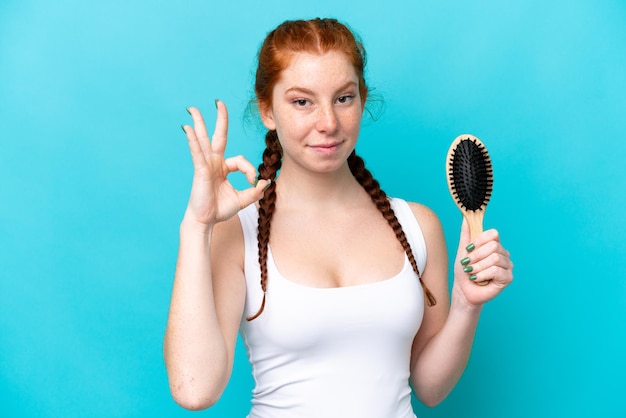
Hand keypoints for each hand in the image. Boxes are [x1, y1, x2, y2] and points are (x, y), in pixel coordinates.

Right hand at [181, 103, 269, 227]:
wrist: (206, 221)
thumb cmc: (220, 210)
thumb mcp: (243, 199)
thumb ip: (255, 191)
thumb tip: (266, 181)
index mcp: (223, 168)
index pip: (241, 160)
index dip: (250, 170)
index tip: (254, 183)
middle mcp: (213, 163)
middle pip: (217, 136)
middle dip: (220, 119)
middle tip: (219, 102)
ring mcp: (205, 165)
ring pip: (203, 140)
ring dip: (199, 123)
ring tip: (193, 109)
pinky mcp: (199, 170)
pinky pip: (197, 152)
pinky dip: (192, 140)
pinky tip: (187, 128)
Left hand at [452, 219, 513, 307]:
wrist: (463, 290)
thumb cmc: (464, 271)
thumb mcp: (463, 250)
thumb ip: (466, 234)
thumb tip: (465, 217)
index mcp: (494, 245)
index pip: (494, 234)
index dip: (480, 240)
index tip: (469, 249)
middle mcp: (503, 254)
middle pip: (494, 246)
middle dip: (476, 256)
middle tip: (468, 264)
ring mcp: (507, 266)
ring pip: (495, 258)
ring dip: (478, 266)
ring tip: (471, 272)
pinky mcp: (508, 278)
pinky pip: (496, 271)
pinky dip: (483, 275)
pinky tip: (477, 279)